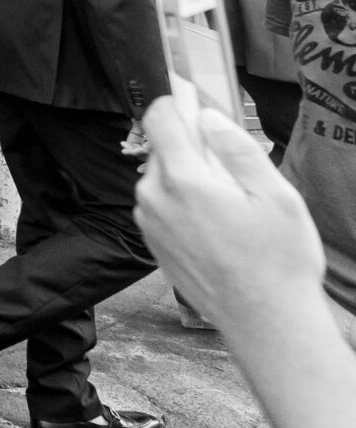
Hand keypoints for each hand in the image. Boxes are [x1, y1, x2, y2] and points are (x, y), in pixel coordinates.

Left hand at [137, 78, 329, 334]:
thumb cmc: (278, 261)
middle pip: (163, 149)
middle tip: (233, 172)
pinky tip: (219, 229)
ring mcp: (149, 224)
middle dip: (193, 149)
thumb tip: (208, 117)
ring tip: (232, 207)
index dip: (177, 103)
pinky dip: (184, 206)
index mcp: (183, 180)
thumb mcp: (275, 195)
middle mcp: (154, 198)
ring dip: (189, 180)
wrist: (266, 324)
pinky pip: (162, 207)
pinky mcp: (153, 244)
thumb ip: (237, 148)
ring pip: (163, 179)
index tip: (195, 103)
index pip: (160, 119)